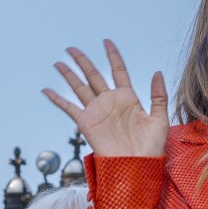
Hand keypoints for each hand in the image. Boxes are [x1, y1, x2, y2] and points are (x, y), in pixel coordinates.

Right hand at [43, 39, 168, 157]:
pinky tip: (47, 90)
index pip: (118, 71)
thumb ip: (158, 95)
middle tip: (71, 48)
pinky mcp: (86, 123)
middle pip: (94, 75)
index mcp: (128, 98)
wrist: (137, 166)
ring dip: (68, 75)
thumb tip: (157, 72)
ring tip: (58, 63)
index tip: (106, 42)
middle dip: (83, 61)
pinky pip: (69, 108)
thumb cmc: (151, 147)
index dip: (113, 56)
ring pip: (80, 88)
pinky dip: (57, 99)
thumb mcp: (160, 118)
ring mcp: (97, 111)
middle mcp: (110, 102)